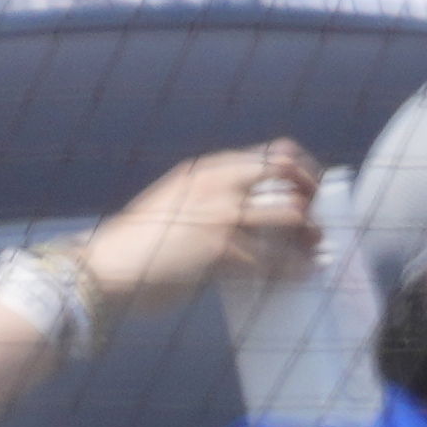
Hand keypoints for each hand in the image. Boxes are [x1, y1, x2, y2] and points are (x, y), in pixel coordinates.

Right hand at [82, 142, 329, 317]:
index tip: (313, 190)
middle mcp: (215, 183)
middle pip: (285, 172)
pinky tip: (306, 272)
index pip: (269, 154)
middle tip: (321, 220)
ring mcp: (219, 213)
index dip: (301, 169)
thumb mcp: (176, 206)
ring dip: (309, 233)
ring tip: (318, 248)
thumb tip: (254, 217)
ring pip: (287, 214)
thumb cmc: (140, 247)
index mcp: (205, 170)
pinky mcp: (221, 248)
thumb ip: (211, 202)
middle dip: (312, 194)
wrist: (106, 269)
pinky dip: (296, 267)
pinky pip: (274, 257)